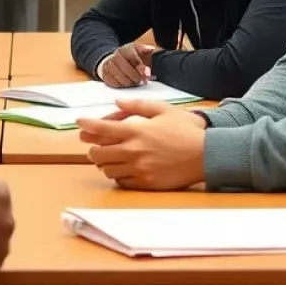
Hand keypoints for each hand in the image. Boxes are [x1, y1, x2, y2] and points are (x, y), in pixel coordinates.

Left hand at [75, 100, 206, 189]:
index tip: (79, 122)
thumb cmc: (185, 130)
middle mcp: (134, 151)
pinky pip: (121, 182)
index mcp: (137, 131)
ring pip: (107, 169)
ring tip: (110, 157)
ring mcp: (139, 169)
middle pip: (98, 153)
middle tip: (94, 145)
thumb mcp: (163, 110)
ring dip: (104, 162)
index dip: (87, 125)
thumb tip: (117, 101)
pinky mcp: (146, 183)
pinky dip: (117, 175)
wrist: (206, 155)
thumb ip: (138, 105)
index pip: (102, 128)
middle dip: (92, 147)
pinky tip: (124, 169)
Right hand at [101, 43, 155, 87]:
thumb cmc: (130, 56)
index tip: (147, 74)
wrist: (115, 59)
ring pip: (119, 76)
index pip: (132, 58)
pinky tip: (127, 84)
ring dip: (129, 82)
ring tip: (135, 82)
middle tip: (142, 81)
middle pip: (125, 68)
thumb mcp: (139, 50)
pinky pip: (112, 82)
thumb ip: (147, 50)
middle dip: (135, 76)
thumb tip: (152, 50)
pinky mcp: (105, 74)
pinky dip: (121, 85)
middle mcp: (115, 56)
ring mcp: (109, 65)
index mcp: (125, 49)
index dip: (140, 67)